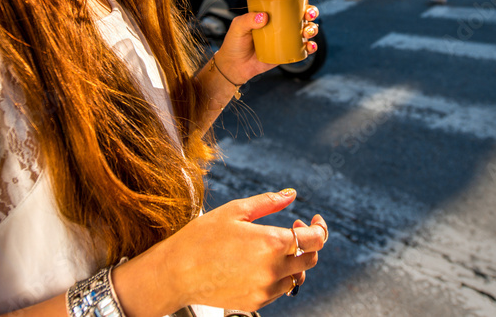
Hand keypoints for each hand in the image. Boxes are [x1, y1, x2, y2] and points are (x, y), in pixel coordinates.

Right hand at [152, 189, 328, 310]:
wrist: (176, 273)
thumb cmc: (201, 238)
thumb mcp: (235, 211)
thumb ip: (268, 202)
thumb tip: (291, 194)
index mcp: (271, 242)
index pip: (316, 239)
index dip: (319, 228)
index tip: (313, 220)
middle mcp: (273, 269)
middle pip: (311, 258)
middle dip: (308, 242)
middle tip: (293, 228)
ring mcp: (265, 289)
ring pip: (297, 276)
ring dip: (295, 260)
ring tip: (274, 247)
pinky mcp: (256, 302)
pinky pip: (280, 289)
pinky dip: (279, 275)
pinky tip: (261, 262)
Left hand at [215, 0, 319, 83]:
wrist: (234, 66)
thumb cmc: (235, 42)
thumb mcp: (238, 27)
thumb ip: (247, 20)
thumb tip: (264, 16)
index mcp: (273, 12)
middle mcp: (283, 23)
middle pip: (304, 13)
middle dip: (312, 11)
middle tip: (308, 14)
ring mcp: (287, 38)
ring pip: (308, 29)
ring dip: (313, 28)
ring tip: (306, 31)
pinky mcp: (289, 52)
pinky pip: (304, 49)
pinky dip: (311, 46)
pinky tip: (309, 46)